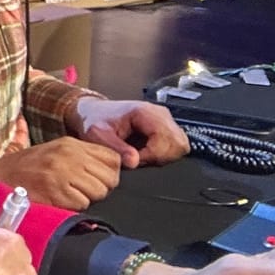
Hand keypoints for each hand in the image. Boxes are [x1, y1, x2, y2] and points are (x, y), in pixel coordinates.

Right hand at [0, 139, 121, 209]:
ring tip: (67, 194)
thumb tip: (114, 167)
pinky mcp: (57, 191)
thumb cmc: (26, 169)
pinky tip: (58, 200)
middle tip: (80, 190)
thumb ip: (82, 156)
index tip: (96, 179)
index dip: (109, 173)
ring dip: (87, 198)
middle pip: (110, 178)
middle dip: (100, 188)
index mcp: (71, 144)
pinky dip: (73, 206)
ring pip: (99, 192)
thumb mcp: (54, 152)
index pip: (113, 158)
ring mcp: (63, 172)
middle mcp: (69, 155)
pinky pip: (83, 204)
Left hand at [67, 96, 189, 166]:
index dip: (151, 155)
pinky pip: (176, 146)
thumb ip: (116, 149)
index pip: (166, 139)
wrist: (93, 113)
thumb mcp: (98, 135)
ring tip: (141, 155)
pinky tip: (146, 152)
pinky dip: (163, 154)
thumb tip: (134, 161)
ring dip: (162, 157)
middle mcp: (159, 113)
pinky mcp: (166, 127)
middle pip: (178, 144)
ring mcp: (165, 120)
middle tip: (137, 158)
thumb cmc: (95, 120)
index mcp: (144, 112)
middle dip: (158, 158)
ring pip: (180, 146)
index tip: (135, 159)